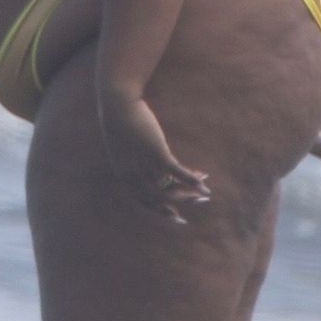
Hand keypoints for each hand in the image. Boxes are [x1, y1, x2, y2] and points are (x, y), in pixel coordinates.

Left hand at [98, 89, 211, 224]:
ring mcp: (145, 164)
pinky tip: (203, 181)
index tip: (176, 216)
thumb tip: (151, 164)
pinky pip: (177, 171)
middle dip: (182, 201)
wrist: (117, 103)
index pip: (144, 201)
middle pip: (161, 197)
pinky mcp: (157, 152)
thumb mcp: (125, 145)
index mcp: (123, 175)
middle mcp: (134, 175)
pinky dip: (191, 178)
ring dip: (190, 190)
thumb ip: (135, 159)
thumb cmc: (120, 121)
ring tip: (203, 191)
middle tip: (198, 201)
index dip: (161, 210)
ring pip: (171, 186)